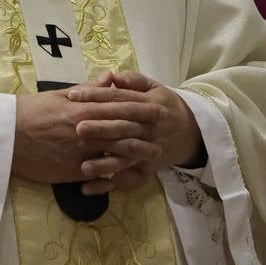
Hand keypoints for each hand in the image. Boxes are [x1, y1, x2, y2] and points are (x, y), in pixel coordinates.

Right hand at [12, 84, 166, 186]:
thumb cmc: (29, 111)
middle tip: (166, 133)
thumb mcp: (58, 95)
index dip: (141, 109)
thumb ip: (87, 89)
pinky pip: (100, 173)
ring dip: (137, 155)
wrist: (6, 136)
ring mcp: (80, 153)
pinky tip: (129, 174)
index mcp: (83, 109)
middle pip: (123, 131)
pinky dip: (116, 173)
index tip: (159, 108)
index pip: (119, 108)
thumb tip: (109, 78)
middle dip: (146, 132)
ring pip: (116, 154)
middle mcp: (85, 131)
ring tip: (154, 156)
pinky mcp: (72, 171)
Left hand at [69, 71, 203, 194]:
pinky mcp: (148, 169)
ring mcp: (149, 151)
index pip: (119, 99)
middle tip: (78, 129)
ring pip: (126, 157)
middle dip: (101, 129)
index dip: (96, 96)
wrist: (192, 132)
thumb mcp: (154, 88)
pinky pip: (128, 179)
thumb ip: (134, 80)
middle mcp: (148, 128)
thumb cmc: (164, 105)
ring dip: (105, 164)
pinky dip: (109, 185)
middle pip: (123, 128)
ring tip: (83, 167)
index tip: (73, 96)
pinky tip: (88, 188)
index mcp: (147, 105)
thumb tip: (114, 76)